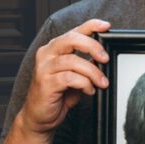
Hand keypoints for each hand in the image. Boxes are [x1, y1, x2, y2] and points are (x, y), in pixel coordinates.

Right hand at [19, 19, 110, 134]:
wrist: (39, 117)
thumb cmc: (56, 95)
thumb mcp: (74, 76)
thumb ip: (85, 64)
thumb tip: (102, 57)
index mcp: (53, 49)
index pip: (73, 31)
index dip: (90, 26)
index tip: (106, 26)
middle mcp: (46, 54)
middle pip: (71, 39)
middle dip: (92, 46)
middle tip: (105, 59)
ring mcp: (44, 68)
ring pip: (73, 60)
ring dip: (92, 72)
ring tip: (101, 83)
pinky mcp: (46, 83)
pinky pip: (70, 78)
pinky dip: (84, 84)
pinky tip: (88, 91)